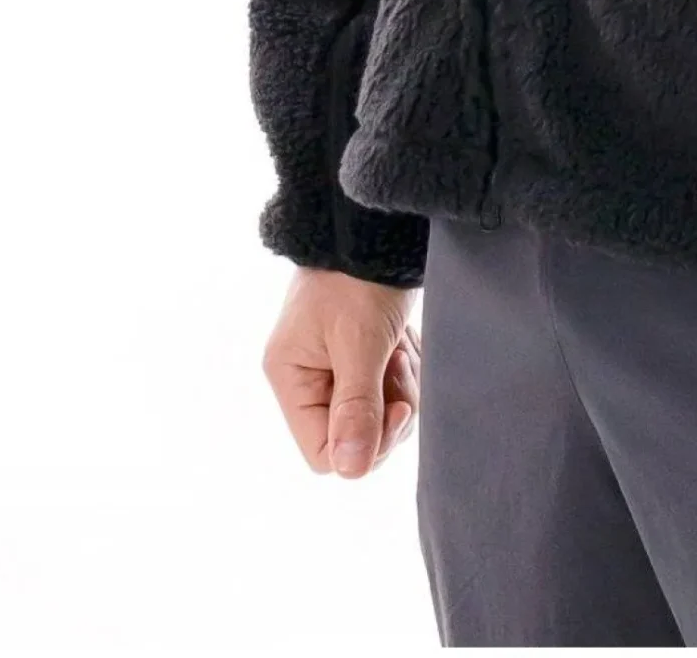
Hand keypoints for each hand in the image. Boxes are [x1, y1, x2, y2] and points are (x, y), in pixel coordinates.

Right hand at [262, 266, 421, 477]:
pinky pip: (388, 387)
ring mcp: (335, 365)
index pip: (322, 453)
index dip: (364, 443)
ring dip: (401, 384)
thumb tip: (351, 472)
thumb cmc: (359, 275)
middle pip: (355, 436)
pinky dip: (405, 368)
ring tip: (402, 343)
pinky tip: (406, 339)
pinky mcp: (362, 353)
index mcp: (290, 377)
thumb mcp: (360, 342)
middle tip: (399, 363)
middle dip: (388, 408)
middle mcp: (307, 376)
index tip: (396, 407)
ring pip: (377, 413)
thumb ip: (355, 408)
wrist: (376, 225)